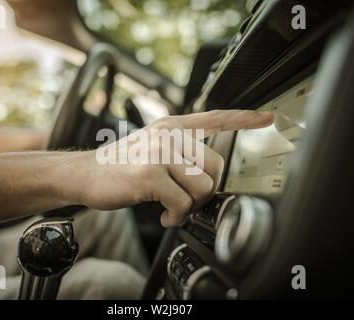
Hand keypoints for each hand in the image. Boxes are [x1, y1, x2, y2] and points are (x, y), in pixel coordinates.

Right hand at [70, 110, 273, 226]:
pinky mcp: (150, 173)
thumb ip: (180, 152)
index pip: (215, 117)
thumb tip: (208, 177)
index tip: (268, 117)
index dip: (244, 118)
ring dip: (189, 207)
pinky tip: (163, 215)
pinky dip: (175, 216)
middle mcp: (169, 134)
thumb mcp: (152, 147)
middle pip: (216, 167)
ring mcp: (159, 152)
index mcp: (172, 126)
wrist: (86, 173)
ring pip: (202, 188)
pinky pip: (182, 204)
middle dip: (206, 192)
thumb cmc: (122, 166)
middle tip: (185, 200)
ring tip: (171, 208)